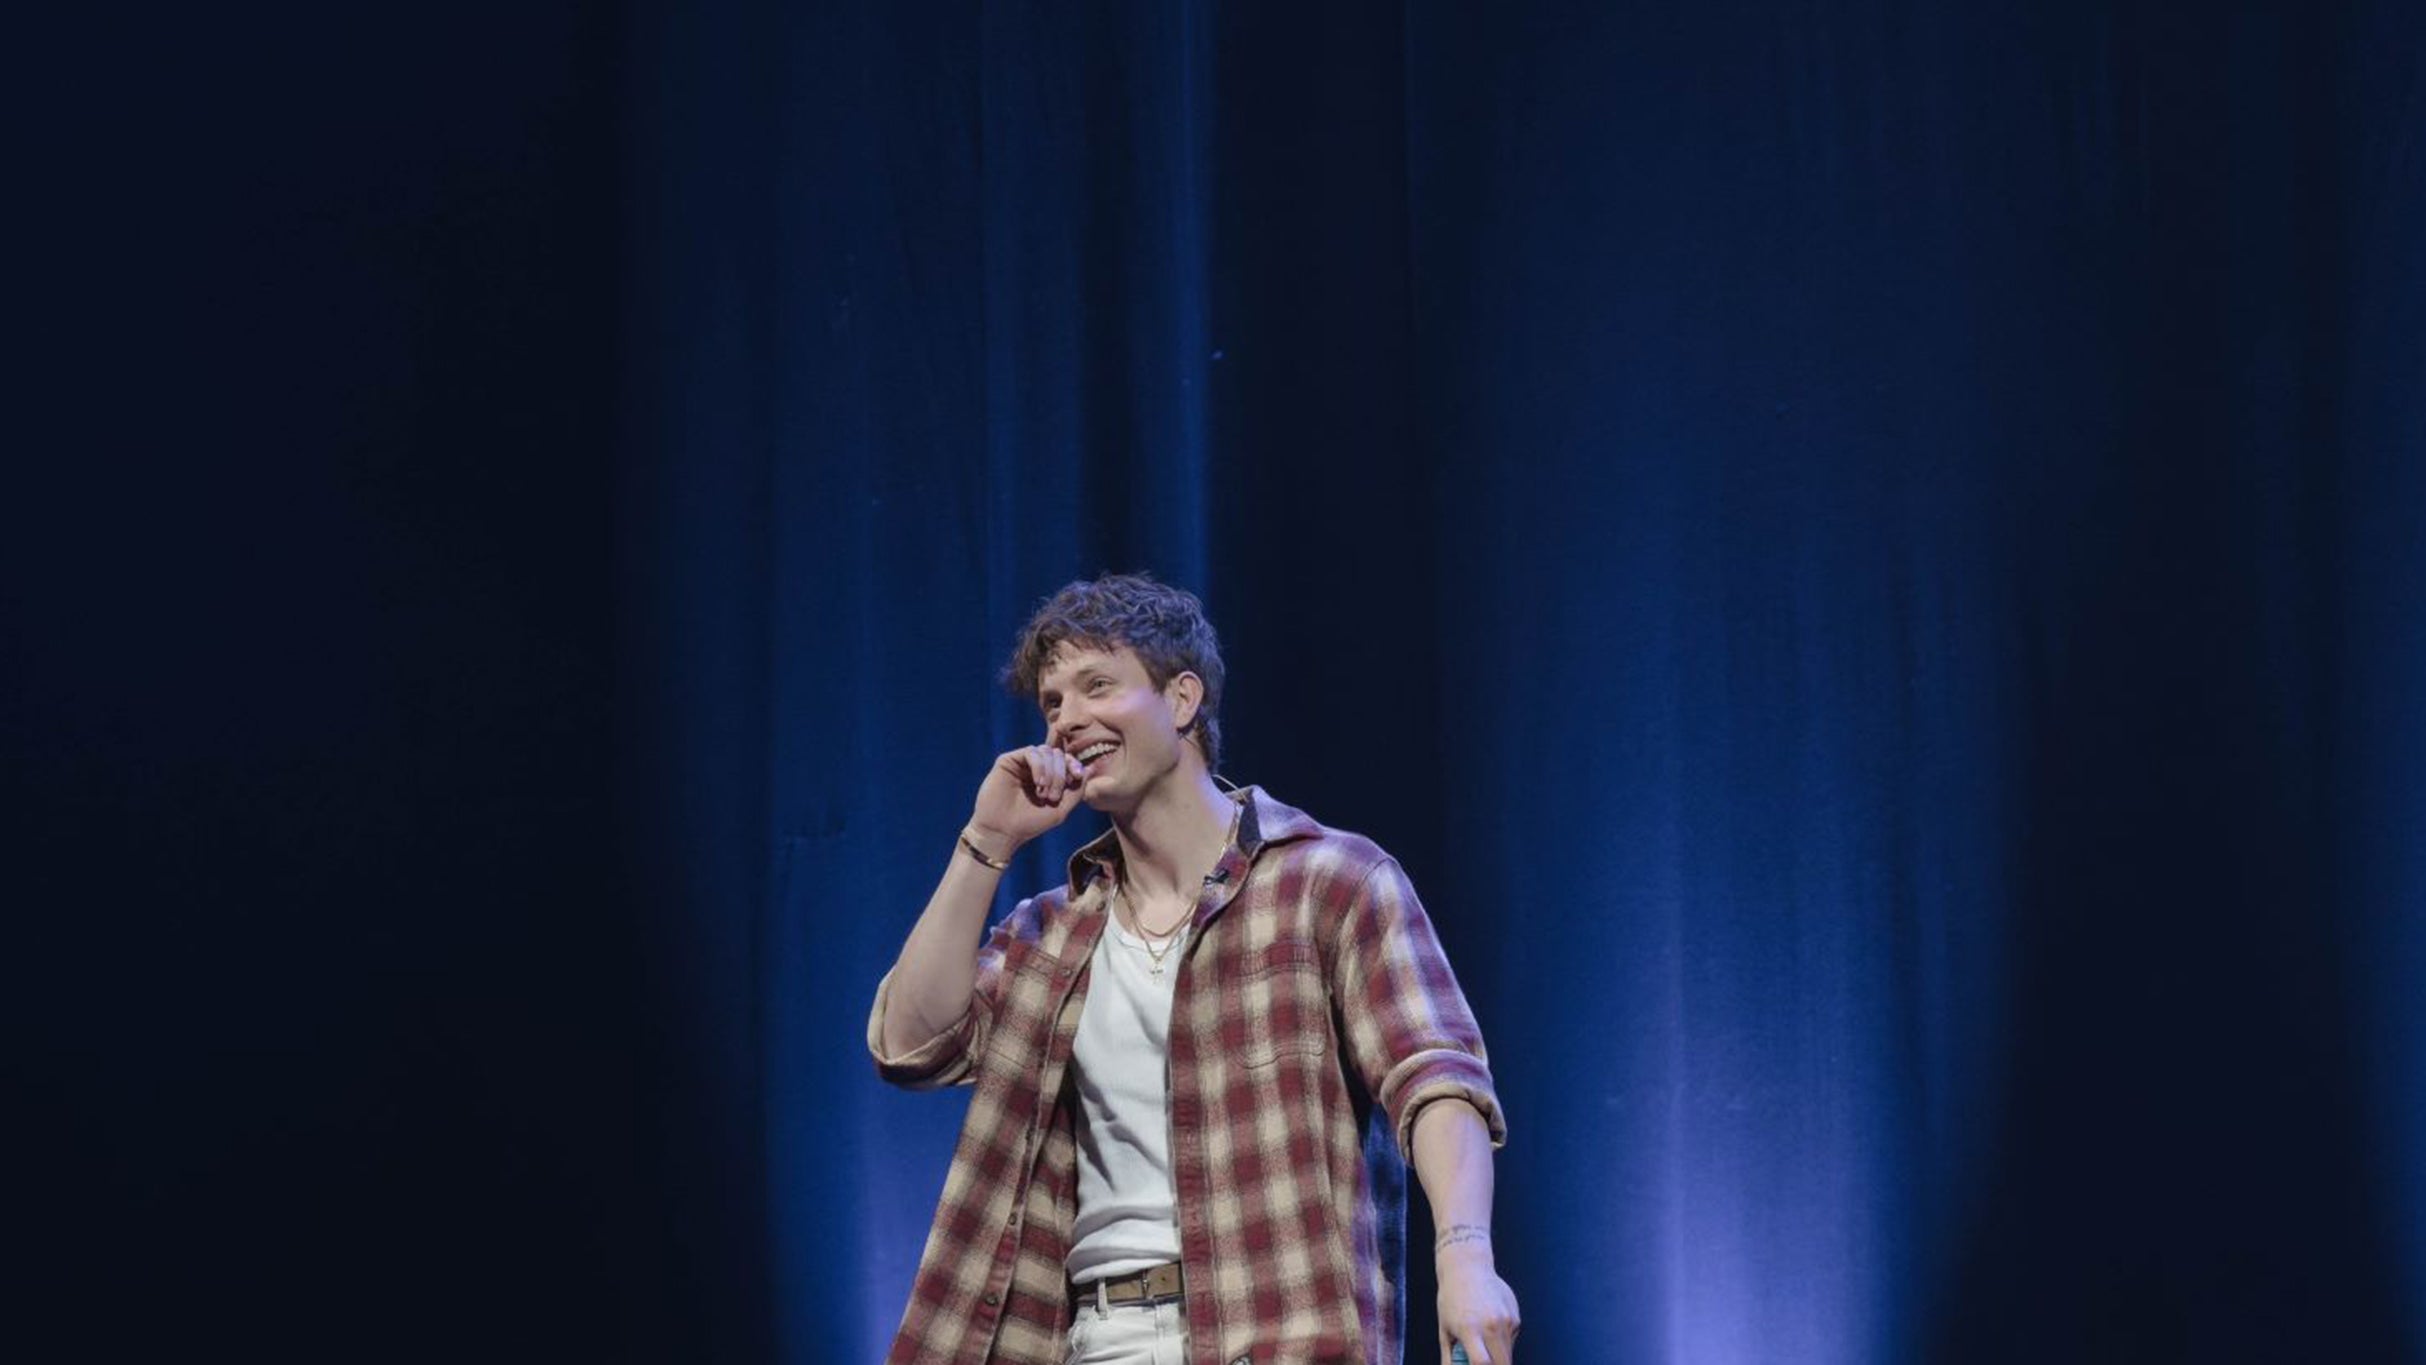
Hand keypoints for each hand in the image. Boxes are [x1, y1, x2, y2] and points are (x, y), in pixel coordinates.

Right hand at [966, 744, 1091, 855]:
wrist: (1002, 832)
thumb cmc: (1030, 824)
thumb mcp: (1061, 809)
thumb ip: (1077, 790)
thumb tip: (1089, 769)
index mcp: (1049, 778)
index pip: (1066, 761)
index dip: (1074, 764)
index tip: (1077, 776)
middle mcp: (1035, 768)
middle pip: (1058, 754)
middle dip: (1061, 773)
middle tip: (1053, 796)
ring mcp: (1022, 764)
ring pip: (1045, 751)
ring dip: (1050, 772)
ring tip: (1043, 793)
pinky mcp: (1008, 761)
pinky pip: (1031, 752)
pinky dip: (1039, 766)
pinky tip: (1038, 783)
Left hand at [1437, 1245, 1518, 1364]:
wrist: (1467, 1268)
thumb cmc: (1451, 1298)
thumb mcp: (1444, 1328)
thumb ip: (1449, 1356)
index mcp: (1470, 1329)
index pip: (1482, 1363)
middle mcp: (1491, 1325)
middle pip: (1502, 1363)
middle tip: (1484, 1362)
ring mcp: (1506, 1320)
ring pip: (1508, 1353)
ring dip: (1498, 1356)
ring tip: (1483, 1343)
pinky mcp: (1515, 1317)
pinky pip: (1511, 1339)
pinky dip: (1502, 1341)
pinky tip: (1490, 1326)